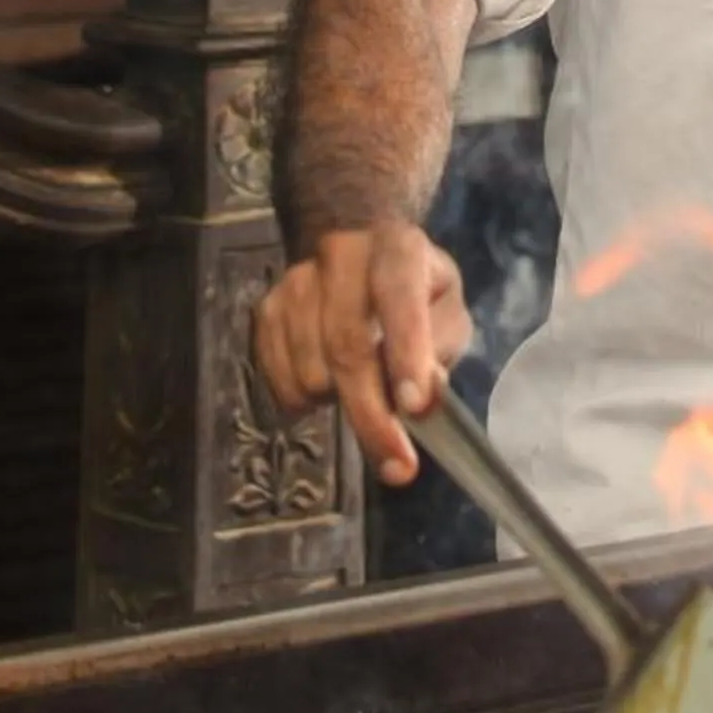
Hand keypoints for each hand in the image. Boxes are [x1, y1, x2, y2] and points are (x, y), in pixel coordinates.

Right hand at [253, 223, 471, 486]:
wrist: (357, 250)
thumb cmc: (414, 289)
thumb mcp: (446, 309)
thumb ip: (441, 348)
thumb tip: (424, 400)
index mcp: (398, 248)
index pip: (398, 296)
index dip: (405, 352)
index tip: (413, 408)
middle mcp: (342, 256)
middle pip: (347, 345)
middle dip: (371, 414)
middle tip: (396, 464)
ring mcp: (296, 282)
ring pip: (310, 370)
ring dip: (338, 402)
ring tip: (359, 388)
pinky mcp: (266, 310)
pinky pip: (279, 380)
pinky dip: (304, 402)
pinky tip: (327, 386)